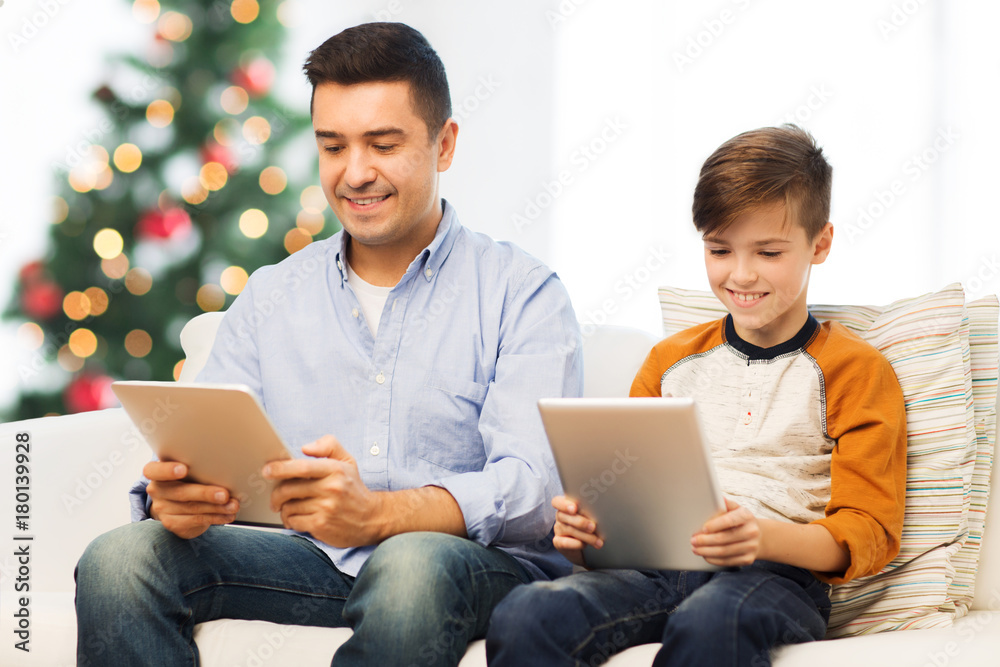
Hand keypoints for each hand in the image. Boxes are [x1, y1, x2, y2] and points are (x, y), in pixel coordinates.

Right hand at [144, 461, 238, 538]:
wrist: (177, 505)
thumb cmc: (188, 480)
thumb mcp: (189, 471)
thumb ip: (198, 468)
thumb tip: (227, 471)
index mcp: (156, 472)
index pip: (153, 470)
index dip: (168, 470)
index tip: (183, 469)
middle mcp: (156, 490)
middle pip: (180, 492)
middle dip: (205, 493)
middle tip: (225, 494)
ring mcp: (162, 508)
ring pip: (192, 508)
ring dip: (216, 508)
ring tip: (233, 505)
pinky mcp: (172, 523)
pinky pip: (196, 520)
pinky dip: (215, 517)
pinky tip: (228, 515)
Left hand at [264, 435, 381, 547]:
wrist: (372, 518)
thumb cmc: (354, 489)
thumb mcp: (348, 461)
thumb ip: (329, 446)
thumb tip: (306, 448)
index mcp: (335, 470)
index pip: (302, 467)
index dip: (280, 468)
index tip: (267, 470)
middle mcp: (331, 488)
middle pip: (289, 489)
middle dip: (276, 494)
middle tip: (275, 498)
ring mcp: (326, 508)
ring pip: (289, 507)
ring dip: (284, 509)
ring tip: (290, 508)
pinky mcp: (322, 525)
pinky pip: (293, 522)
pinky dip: (290, 521)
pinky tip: (296, 519)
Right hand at [552, 495, 602, 567]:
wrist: (587, 549)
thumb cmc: (591, 525)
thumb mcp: (592, 516)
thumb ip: (592, 510)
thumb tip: (604, 509)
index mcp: (566, 506)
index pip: (557, 502)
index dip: (564, 504)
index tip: (575, 508)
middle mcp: (560, 516)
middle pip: (564, 516)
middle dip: (580, 522)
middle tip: (593, 527)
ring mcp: (558, 529)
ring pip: (569, 529)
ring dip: (585, 536)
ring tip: (598, 541)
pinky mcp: (558, 542)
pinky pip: (564, 543)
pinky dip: (575, 544)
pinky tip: (584, 545)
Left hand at [691, 498, 760, 566]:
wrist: (759, 536)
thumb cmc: (741, 520)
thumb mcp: (736, 509)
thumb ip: (725, 504)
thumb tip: (716, 497)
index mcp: (746, 516)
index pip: (729, 520)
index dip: (715, 525)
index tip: (702, 528)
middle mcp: (752, 532)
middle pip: (724, 538)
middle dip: (705, 541)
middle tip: (693, 540)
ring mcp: (751, 547)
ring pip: (724, 552)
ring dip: (707, 551)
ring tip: (695, 549)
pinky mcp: (748, 559)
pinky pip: (728, 561)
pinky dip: (714, 560)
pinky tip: (705, 556)